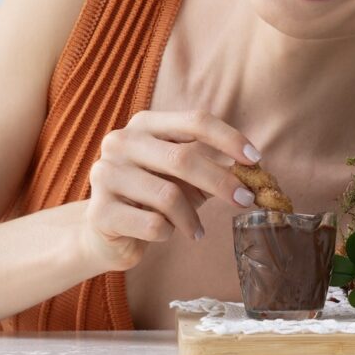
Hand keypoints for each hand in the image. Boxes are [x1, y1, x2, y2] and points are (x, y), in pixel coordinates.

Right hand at [82, 110, 259, 271]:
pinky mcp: (99, 211)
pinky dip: (170, 232)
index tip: (255, 159)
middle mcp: (121, 141)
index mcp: (146, 123)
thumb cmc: (154, 195)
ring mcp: (106, 173)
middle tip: (246, 200)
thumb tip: (254, 168)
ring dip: (192, 217)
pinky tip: (168, 234)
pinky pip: (153, 224)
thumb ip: (212, 164)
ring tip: (197, 230)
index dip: (229, 138)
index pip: (195, 120)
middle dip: (221, 182)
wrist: (106, 232)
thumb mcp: (184, 174)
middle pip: (183, 158)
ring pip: (168, 195)